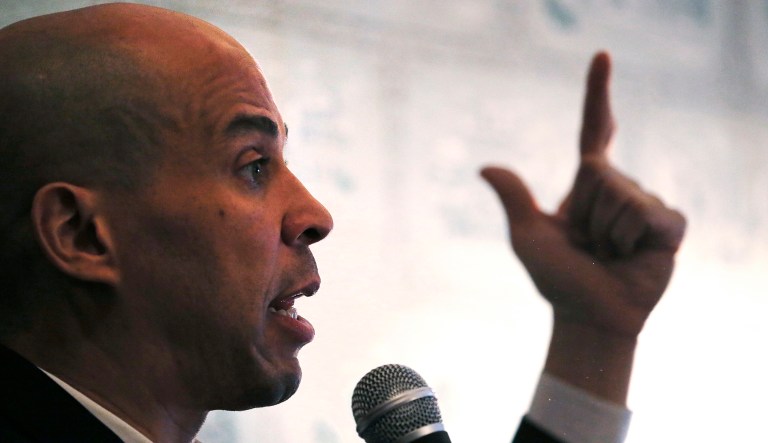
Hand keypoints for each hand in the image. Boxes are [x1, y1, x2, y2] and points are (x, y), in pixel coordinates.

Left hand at [481, 52, 685, 338]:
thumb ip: (514, 198)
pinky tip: (636, 256)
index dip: (597, 93)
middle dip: (585, 214)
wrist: (589, 317)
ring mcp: (647, 204)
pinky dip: (633, 240)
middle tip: (590, 245)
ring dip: (607, 233)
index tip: (602, 54)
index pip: (594, 129)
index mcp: (588, 183)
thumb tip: (483, 167)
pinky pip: (647, 214)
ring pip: (621, 195)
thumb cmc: (558, 278)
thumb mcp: (528, 236)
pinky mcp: (670, 224)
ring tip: (610, 254)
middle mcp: (619, 186)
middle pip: (598, 171)